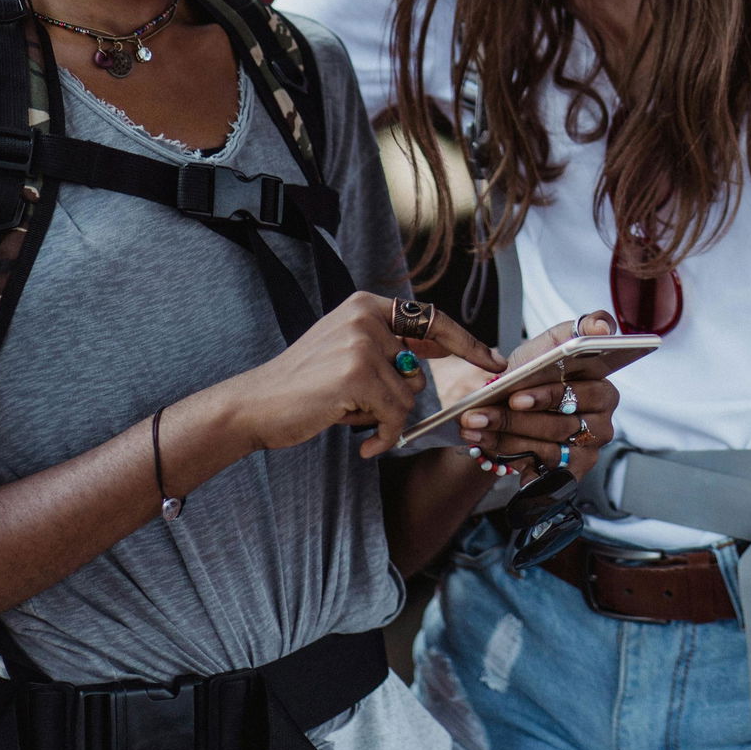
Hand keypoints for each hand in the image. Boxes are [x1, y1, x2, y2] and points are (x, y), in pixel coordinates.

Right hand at [233, 293, 502, 461]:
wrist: (256, 405)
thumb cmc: (304, 387)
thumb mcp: (348, 353)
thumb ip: (387, 350)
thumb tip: (430, 362)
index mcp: (367, 305)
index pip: (431, 320)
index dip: (466, 342)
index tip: (494, 360)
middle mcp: (367, 317)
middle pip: (418, 371)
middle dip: (399, 400)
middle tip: (367, 414)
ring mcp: (362, 343)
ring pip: (407, 397)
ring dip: (383, 420)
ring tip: (349, 419)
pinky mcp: (357, 374)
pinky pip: (395, 416)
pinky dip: (383, 437)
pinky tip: (361, 444)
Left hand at [457, 313, 619, 478]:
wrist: (516, 400)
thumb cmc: (538, 372)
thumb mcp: (554, 343)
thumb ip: (580, 329)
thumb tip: (601, 328)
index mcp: (604, 389)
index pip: (584, 392)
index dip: (548, 396)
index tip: (515, 397)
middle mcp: (602, 423)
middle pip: (558, 424)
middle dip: (513, 418)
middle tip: (479, 414)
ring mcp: (588, 450)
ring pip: (544, 446)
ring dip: (503, 435)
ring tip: (473, 425)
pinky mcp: (571, 471)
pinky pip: (538, 467)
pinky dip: (507, 453)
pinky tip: (484, 443)